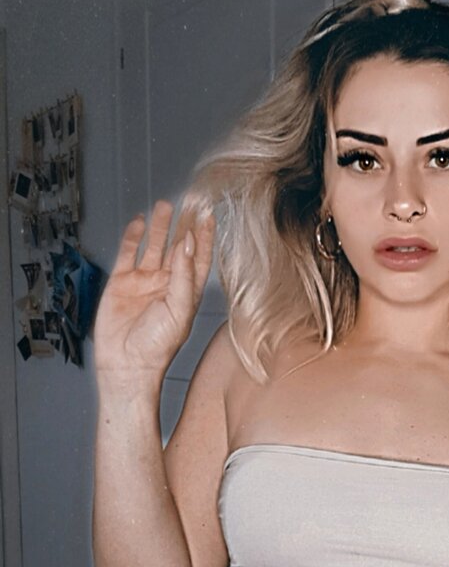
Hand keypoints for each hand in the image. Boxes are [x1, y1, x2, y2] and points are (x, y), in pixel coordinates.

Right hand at [93, 200, 215, 380]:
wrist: (127, 364)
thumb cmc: (158, 347)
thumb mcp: (179, 310)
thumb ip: (184, 276)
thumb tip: (188, 244)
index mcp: (187, 292)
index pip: (199, 258)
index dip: (204, 237)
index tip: (208, 214)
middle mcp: (167, 284)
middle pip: (178, 247)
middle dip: (184, 225)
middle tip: (190, 201)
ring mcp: (144, 282)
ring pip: (155, 246)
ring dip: (161, 226)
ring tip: (166, 205)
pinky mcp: (121, 282)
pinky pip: (128, 253)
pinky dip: (133, 237)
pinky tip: (140, 222)